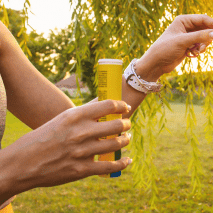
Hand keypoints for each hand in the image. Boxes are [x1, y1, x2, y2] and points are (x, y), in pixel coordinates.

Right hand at [0, 100, 131, 201]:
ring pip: (116, 144)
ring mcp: (83, 152)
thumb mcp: (62, 119)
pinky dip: (122, 163)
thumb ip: (83, 114)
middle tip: (127, 125)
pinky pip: (110, 166)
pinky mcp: (82, 170)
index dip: (121, 106)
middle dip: (126, 124)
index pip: (108, 106)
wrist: (22, 163)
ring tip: (126, 139)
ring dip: (125, 140)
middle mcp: (81, 132)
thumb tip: (103, 106)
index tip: (125, 108)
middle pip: (117, 125)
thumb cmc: (43, 137)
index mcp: (75, 116)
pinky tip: (127, 160)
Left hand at [135, 14, 212, 80]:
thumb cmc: (165, 49)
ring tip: (197, 51)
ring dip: (204, 45)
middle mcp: (186, 26)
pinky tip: (193, 54)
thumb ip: (200, 36)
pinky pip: (201, 45)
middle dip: (209, 37)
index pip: (204, 19)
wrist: (156, 63)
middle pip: (206, 28)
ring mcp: (188, 36)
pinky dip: (200, 49)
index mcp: (183, 20)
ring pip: (205, 38)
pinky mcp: (189, 45)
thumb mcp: (183, 41)